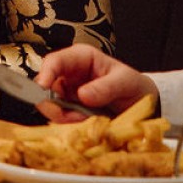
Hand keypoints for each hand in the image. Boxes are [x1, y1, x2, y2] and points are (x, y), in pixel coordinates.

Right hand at [33, 43, 155, 121]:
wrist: (139, 103)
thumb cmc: (133, 85)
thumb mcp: (125, 82)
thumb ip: (106, 87)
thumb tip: (82, 95)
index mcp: (80, 58)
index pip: (54, 61)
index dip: (45, 74)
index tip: (42, 90)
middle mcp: (69, 74)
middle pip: (46, 87)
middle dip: (54, 104)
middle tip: (73, 117)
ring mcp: (67, 93)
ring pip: (50, 105)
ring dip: (64, 117)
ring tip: (86, 120)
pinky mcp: (69, 109)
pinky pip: (60, 118)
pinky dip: (70, 124)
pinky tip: (86, 123)